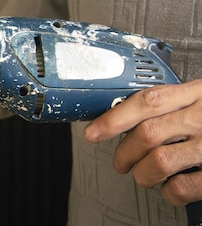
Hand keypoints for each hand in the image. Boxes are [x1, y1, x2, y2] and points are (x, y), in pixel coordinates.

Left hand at [84, 79, 201, 205]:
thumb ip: (174, 103)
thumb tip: (127, 118)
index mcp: (198, 93)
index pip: (146, 101)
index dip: (113, 118)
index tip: (93, 132)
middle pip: (147, 133)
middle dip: (123, 153)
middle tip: (120, 162)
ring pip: (159, 162)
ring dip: (142, 174)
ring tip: (144, 176)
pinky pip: (184, 187)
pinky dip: (169, 192)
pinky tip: (170, 189)